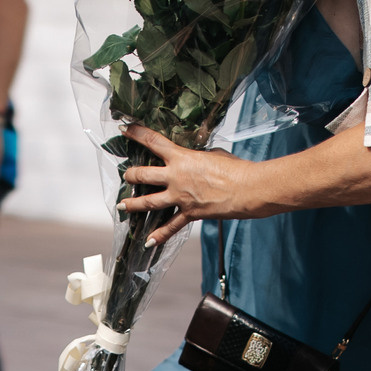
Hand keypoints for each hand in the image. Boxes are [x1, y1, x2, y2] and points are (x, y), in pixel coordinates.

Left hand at [115, 122, 269, 245]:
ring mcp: (180, 197)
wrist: (248, 189)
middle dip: (130, 175)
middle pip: (143, 175)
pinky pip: (171, 227)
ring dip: (133, 204)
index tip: (124, 129)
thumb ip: (198, 157)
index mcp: (182, 157)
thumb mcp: (213, 155)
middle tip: (126, 175)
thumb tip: (195, 159)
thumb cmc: (235, 169)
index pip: (153, 141)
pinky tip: (149, 242)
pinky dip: (160, 235)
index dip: (136, 133)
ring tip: (122, 206)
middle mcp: (176, 177)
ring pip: (149, 202)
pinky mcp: (190, 213)